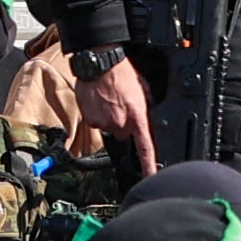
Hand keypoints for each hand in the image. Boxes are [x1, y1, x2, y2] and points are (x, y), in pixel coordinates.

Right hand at [78, 53, 157, 171]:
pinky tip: (99, 101)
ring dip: (110, 118)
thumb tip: (146, 114)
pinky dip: (97, 114)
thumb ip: (145, 106)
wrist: (100, 63)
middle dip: (123, 124)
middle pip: (123, 134)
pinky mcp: (91, 120)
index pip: (145, 148)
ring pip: (109, 128)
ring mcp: (105, 123)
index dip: (148, 166)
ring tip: (109, 100)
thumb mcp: (142, 88)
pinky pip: (96, 123)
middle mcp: (121, 123)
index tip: (150, 178)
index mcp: (137, 116)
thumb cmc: (121, 72)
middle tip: (121, 106)